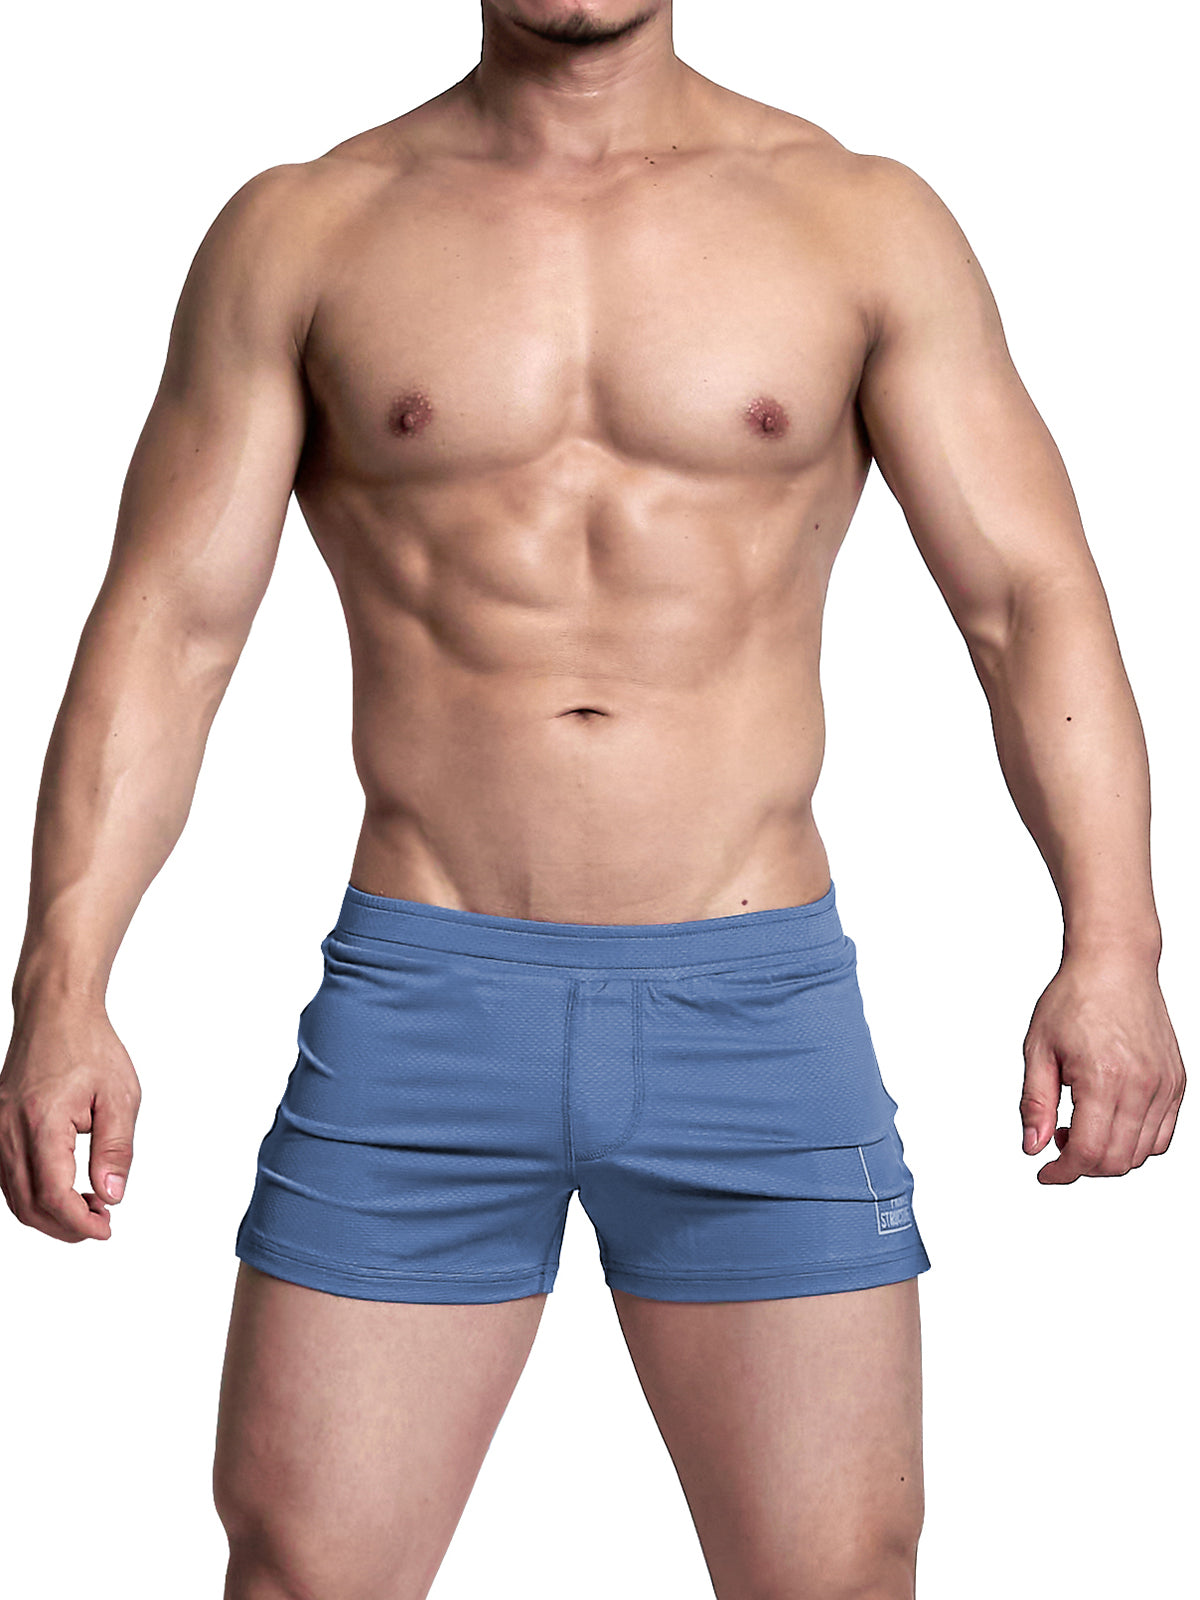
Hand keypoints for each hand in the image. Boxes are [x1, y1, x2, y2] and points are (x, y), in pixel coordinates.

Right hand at [0, 1002, 140, 1240]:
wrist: (56, 1013)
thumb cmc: (89, 1046)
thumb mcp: (120, 1096)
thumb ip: (115, 1149)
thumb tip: (112, 1194)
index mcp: (42, 1122)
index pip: (53, 1194)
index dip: (79, 1223)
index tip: (105, 1228)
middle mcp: (9, 1130)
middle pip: (28, 1204)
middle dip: (64, 1226)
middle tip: (99, 1224)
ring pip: (13, 1195)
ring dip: (48, 1212)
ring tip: (88, 1207)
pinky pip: (7, 1175)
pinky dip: (33, 1193)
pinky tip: (64, 1188)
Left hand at [1020, 951, 1184, 1182]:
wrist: (1115, 964)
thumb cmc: (1075, 997)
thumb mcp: (1038, 1049)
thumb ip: (1036, 1103)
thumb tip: (1034, 1147)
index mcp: (1103, 1077)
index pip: (1088, 1151)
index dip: (1063, 1172)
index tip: (1046, 1172)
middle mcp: (1141, 1086)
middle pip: (1116, 1160)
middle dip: (1083, 1166)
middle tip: (1059, 1142)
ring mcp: (1165, 1085)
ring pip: (1141, 1154)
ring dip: (1109, 1156)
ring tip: (1081, 1126)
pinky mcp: (1176, 1082)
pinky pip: (1162, 1135)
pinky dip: (1136, 1143)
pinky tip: (1110, 1121)